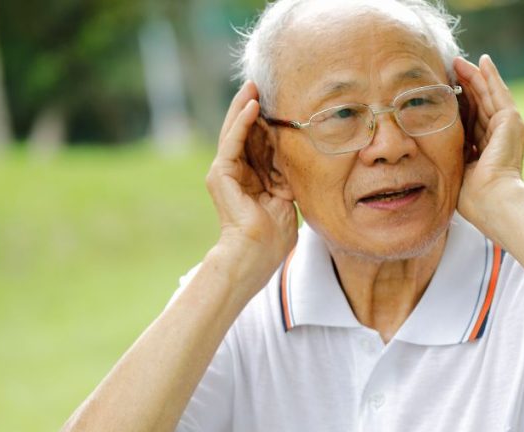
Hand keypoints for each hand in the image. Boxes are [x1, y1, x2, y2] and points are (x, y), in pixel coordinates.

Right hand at [206, 82, 296, 267]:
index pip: (259, 143)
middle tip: (262, 83)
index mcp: (252, 179)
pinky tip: (252, 106)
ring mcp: (225, 172)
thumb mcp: (287, 199)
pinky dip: (241, 122)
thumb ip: (288, 179)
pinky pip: (232, 141)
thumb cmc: (273, 236)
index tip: (280, 102)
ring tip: (254, 86)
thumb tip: (303, 162)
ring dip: (244, 107)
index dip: (268, 123)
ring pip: (235, 131)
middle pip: (245, 132)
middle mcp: (236, 173)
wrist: (256, 254)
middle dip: (253, 108)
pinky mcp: (220, 174)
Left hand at [452, 55, 523, 239]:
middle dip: (467, 85)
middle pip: (481, 104)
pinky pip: (498, 92)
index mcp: (487, 150)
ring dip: (475, 76)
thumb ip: (451, 154)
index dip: (460, 103)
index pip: (472, 120)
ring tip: (460, 61)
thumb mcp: (456, 169)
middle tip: (452, 66)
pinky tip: (482, 61)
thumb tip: (430, 147)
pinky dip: (491, 76)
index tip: (445, 90)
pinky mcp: (511, 121)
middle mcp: (500, 137)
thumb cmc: (472, 196)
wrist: (492, 200)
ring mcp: (508, 128)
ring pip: (489, 95)